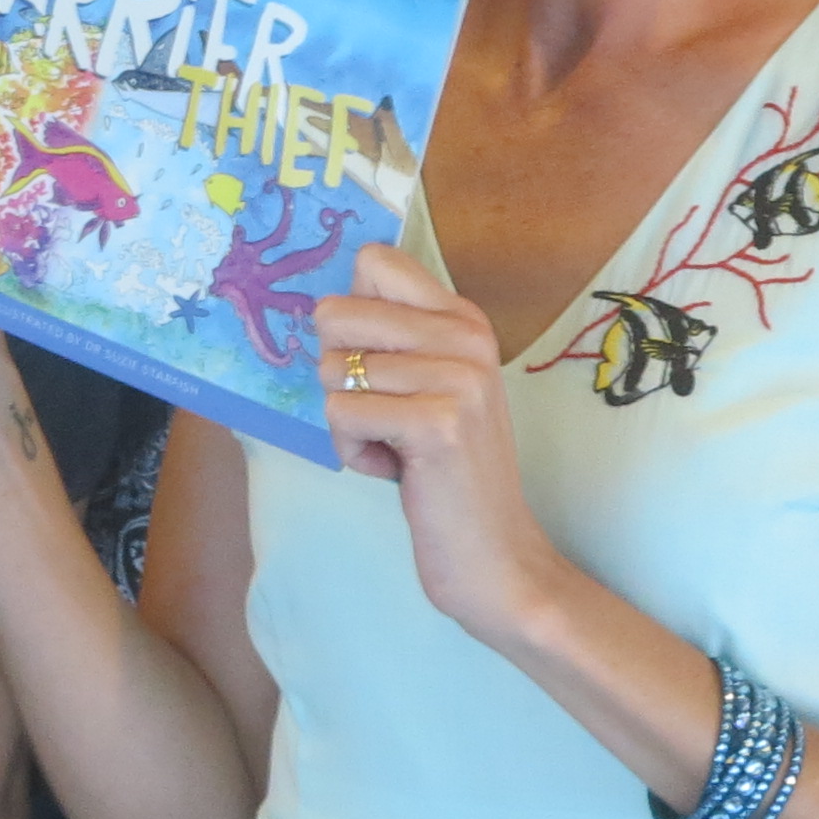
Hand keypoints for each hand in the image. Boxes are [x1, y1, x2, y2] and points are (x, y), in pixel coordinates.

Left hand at [311, 242, 566, 646]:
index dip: (351, 314)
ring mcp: (458, 378)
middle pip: (337, 312)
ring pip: (332, 370)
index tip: (376, 362)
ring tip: (395, 448)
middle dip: (338, 373)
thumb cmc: (446, 472)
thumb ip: (391, 340)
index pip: (373, 261)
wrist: (497, 557)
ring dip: (348, 423)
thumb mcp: (428, 387)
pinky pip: (342, 413)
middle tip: (384, 414)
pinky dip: (354, 452)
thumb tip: (320, 304)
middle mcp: (466, 336)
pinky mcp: (437, 423)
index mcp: (463, 318)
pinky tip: (396, 471)